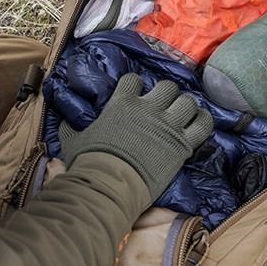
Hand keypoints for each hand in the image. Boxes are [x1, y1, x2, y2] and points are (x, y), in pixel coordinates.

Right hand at [59, 74, 213, 201]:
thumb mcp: (74, 140)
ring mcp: (168, 124)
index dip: (135, 86)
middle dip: (166, 93)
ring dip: (185, 106)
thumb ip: (70, 126)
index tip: (135, 95)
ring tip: (182, 115)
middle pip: (167, 86)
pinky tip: (198, 124)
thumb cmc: (90, 163)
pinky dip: (203, 121)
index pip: (134, 80)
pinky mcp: (182, 143)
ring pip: (187, 101)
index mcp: (122, 103)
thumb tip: (63, 120)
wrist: (110, 185)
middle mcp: (148, 108)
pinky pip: (203, 123)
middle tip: (163, 105)